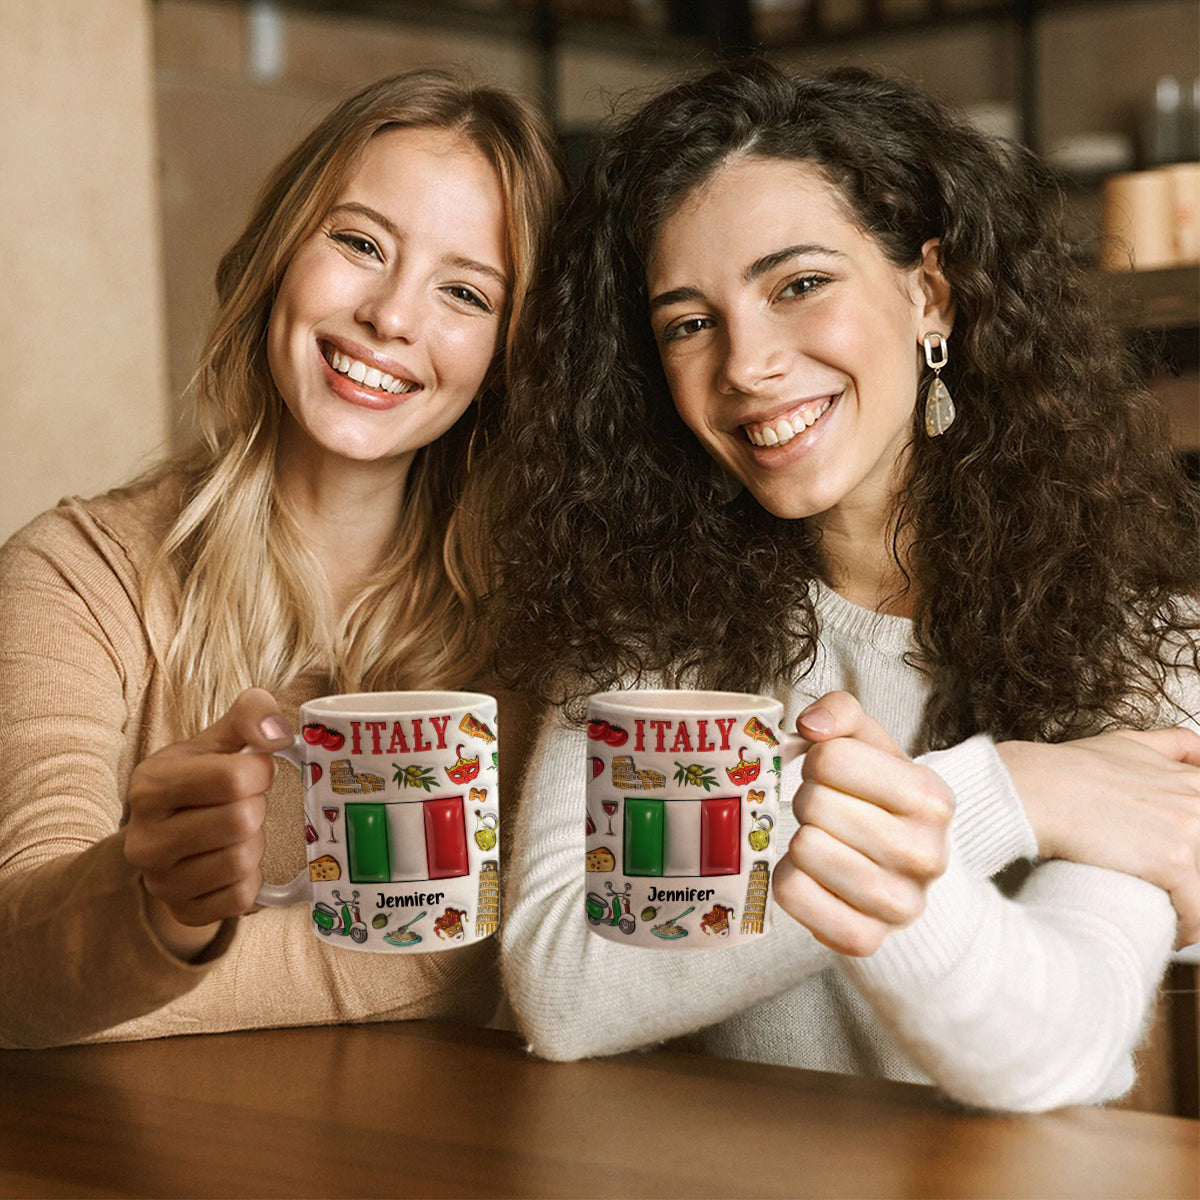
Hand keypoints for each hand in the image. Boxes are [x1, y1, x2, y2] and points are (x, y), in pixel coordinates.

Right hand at [124, 688, 292, 958]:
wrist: (169, 836)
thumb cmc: (200, 781)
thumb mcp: (218, 739)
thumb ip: (250, 715)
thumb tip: (278, 732)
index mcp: (151, 785)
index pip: (232, 778)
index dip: (260, 772)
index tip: (254, 771)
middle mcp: (145, 838)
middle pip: (241, 821)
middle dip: (256, 808)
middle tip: (245, 804)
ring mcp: (160, 882)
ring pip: (243, 861)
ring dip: (255, 843)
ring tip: (237, 833)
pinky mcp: (182, 911)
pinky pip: (241, 898)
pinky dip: (251, 878)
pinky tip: (234, 861)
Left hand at [773, 692, 953, 956]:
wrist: (904, 872)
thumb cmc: (877, 798)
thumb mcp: (870, 745)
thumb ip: (842, 712)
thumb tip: (811, 725)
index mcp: (932, 798)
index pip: (830, 758)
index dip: (817, 760)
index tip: (832, 774)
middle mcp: (927, 854)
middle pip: (813, 805)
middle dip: (808, 801)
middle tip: (825, 811)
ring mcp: (900, 905)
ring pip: (803, 850)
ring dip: (798, 839)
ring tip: (822, 841)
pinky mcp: (865, 940)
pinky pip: (791, 894)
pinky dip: (788, 880)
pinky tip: (812, 875)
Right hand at [997, 728, 1199, 947]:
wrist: (1036, 789)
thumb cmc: (1067, 769)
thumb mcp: (1126, 743)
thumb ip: (1171, 744)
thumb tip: (1198, 750)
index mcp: (1190, 780)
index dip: (1194, 846)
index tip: (1184, 862)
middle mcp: (1196, 802)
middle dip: (1193, 877)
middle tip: (1171, 888)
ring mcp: (1189, 831)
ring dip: (1193, 905)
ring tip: (1172, 916)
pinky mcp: (1174, 862)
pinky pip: (1198, 911)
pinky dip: (1189, 928)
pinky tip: (1173, 932)